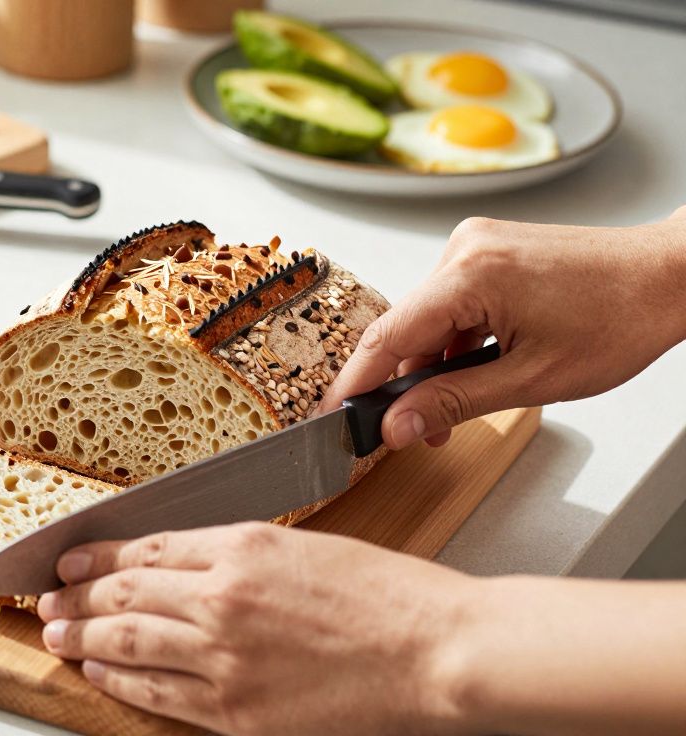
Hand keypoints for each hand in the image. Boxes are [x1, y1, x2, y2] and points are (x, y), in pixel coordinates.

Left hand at [36, 522, 478, 734]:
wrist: (438, 652)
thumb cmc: (388, 596)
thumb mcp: (304, 547)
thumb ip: (237, 554)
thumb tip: (180, 562)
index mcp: (242, 545)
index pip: (144, 547)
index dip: (96, 556)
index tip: (70, 558)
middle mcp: (222, 597)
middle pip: (124, 593)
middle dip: (75, 595)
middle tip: (47, 598)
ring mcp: (225, 657)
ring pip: (128, 642)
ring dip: (83, 636)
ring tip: (54, 633)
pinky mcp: (237, 710)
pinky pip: (158, 692)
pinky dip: (119, 680)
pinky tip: (99, 673)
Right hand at [320, 209, 685, 449]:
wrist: (671, 275)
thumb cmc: (621, 317)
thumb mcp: (532, 380)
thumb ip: (453, 403)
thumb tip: (397, 426)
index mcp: (470, 275)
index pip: (386, 337)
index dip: (355, 383)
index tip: (334, 416)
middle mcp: (464, 249)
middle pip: (404, 329)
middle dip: (403, 385)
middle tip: (407, 433)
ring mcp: (475, 245)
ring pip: (427, 319)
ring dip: (432, 366)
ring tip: (451, 412)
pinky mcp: (489, 251)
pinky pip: (449, 302)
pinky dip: (453, 341)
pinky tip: (474, 370)